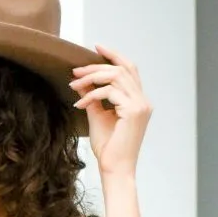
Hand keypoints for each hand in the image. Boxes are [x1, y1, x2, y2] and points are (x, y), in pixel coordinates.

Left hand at [69, 43, 151, 176]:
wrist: (114, 169)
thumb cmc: (108, 149)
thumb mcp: (98, 117)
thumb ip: (93, 97)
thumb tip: (82, 81)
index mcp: (138, 101)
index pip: (129, 69)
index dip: (114, 55)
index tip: (96, 47)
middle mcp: (143, 101)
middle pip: (121, 68)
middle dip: (96, 66)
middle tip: (76, 71)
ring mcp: (140, 105)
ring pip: (115, 76)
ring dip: (92, 78)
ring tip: (74, 85)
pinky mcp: (133, 111)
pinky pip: (109, 92)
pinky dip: (92, 94)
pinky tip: (80, 104)